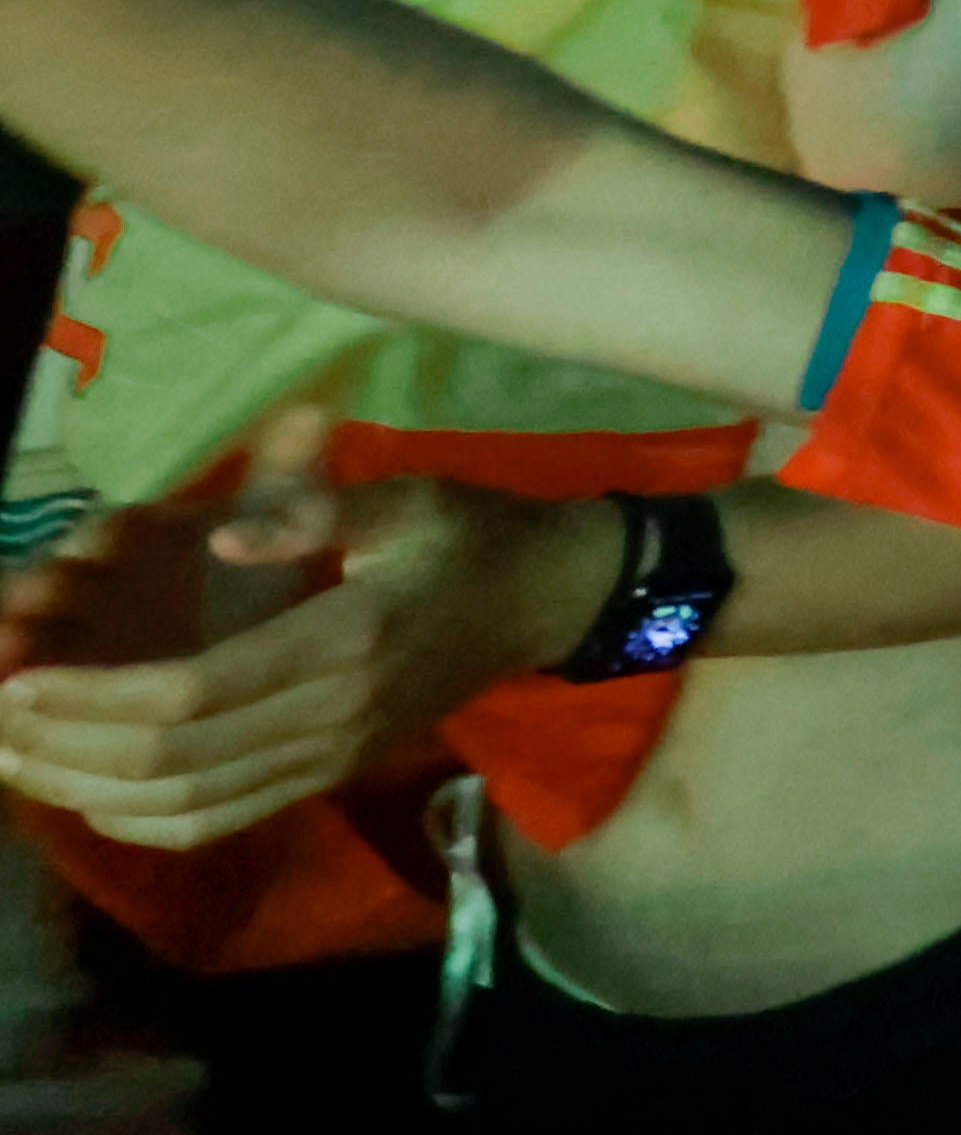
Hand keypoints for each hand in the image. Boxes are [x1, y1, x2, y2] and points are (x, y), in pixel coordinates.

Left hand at [0, 439, 581, 853]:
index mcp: (346, 643)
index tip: (21, 681)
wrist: (549, 601)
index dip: (97, 696)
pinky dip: (143, 821)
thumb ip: (321, 509)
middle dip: (68, 748)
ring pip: (189, 802)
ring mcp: (330, 757)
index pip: (194, 693)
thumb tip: (227, 539)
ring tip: (17, 763)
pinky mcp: (327, 775)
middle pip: (174, 760)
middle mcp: (332, 717)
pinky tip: (89, 798)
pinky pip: (222, 818)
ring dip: (88, 791)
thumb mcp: (412, 497)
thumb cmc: (474, 535)